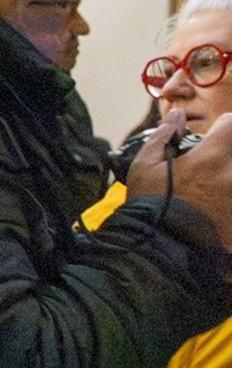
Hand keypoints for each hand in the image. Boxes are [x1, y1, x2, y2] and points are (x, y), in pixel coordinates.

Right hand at [130, 109, 231, 250]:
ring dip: (227, 175)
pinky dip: (228, 201)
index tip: (212, 135)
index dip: (222, 126)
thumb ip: (162, 137)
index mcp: (210, 158)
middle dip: (227, 151)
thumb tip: (176, 115)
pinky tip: (217, 206)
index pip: (231, 124)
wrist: (160, 252)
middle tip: (211, 163)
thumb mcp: (144, 167)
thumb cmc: (150, 206)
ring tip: (213, 186)